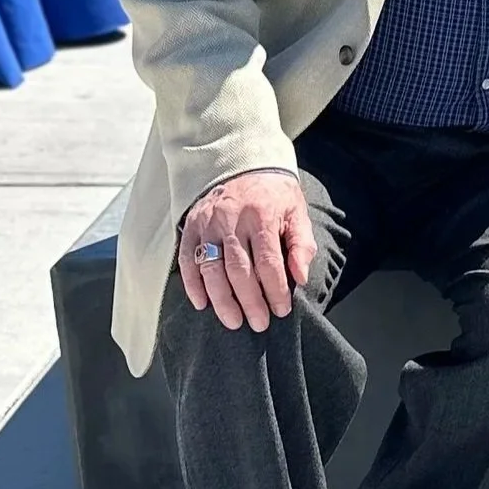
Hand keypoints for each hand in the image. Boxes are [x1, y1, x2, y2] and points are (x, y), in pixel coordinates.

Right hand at [177, 170, 317, 331]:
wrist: (243, 165)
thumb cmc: (274, 195)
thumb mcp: (297, 212)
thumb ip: (302, 244)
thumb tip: (301, 277)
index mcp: (262, 215)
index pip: (268, 261)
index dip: (275, 289)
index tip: (281, 310)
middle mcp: (231, 219)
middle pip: (238, 269)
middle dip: (250, 301)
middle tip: (259, 323)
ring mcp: (207, 224)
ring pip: (211, 269)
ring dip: (222, 300)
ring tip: (234, 321)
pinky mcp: (191, 227)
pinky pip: (187, 260)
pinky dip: (192, 285)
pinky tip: (203, 304)